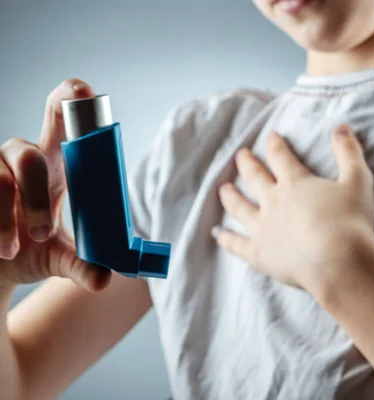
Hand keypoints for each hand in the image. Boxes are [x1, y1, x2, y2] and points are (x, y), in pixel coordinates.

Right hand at [0, 79, 110, 290]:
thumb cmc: (27, 252)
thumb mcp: (57, 260)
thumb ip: (82, 266)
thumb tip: (105, 279)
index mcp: (55, 166)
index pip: (63, 120)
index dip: (71, 99)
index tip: (82, 91)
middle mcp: (21, 158)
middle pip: (32, 144)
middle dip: (41, 173)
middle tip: (43, 228)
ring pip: (2, 173)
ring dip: (10, 215)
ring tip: (13, 249)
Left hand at [213, 124, 373, 290]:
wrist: (338, 261)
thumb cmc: (351, 221)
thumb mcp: (357, 180)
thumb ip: (348, 152)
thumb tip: (342, 127)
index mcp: (295, 183)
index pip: (281, 157)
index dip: (275, 145)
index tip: (270, 136)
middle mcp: (273, 202)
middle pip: (255, 178)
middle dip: (247, 164)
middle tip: (240, 155)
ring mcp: (262, 228)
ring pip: (239, 208)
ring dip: (230, 197)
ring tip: (222, 189)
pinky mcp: (259, 253)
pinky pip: (236, 244)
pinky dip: (225, 238)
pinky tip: (216, 234)